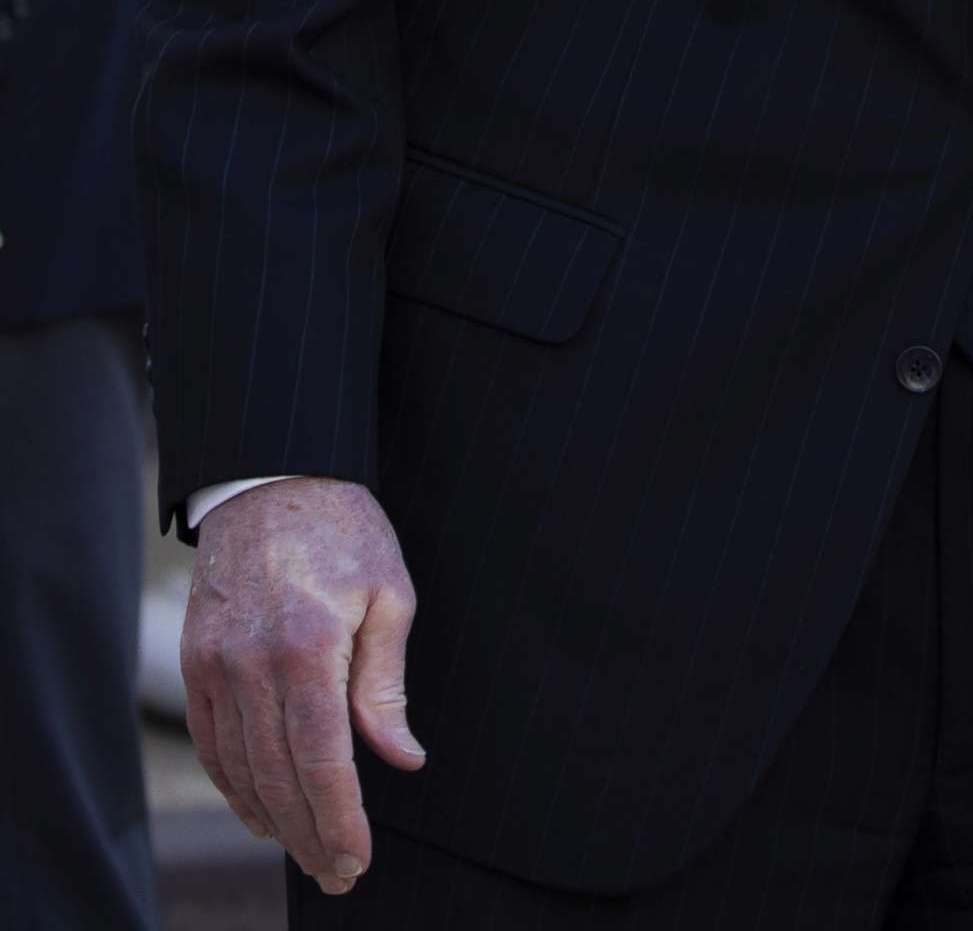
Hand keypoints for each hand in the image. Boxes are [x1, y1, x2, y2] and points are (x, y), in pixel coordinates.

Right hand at [180, 477, 422, 896]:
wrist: (272, 477)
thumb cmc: (343, 529)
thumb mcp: (388, 592)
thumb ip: (386, 682)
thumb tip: (401, 757)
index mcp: (310, 646)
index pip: (323, 761)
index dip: (340, 819)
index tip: (358, 857)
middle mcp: (254, 663)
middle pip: (278, 778)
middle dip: (309, 836)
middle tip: (337, 871)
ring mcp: (215, 664)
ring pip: (240, 769)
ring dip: (272, 820)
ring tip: (305, 849)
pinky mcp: (194, 661)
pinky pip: (211, 742)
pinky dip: (233, 785)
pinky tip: (260, 808)